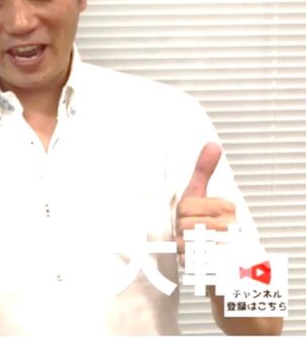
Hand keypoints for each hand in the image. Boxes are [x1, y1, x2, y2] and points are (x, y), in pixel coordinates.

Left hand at [176, 142, 235, 263]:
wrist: (223, 261)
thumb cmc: (207, 224)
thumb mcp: (202, 194)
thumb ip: (204, 170)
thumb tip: (213, 144)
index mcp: (226, 207)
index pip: (185, 206)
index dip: (182, 213)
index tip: (194, 216)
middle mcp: (230, 227)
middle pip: (184, 224)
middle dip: (182, 229)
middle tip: (193, 232)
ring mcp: (227, 248)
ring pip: (185, 242)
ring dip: (184, 245)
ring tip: (195, 244)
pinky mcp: (221, 267)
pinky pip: (190, 261)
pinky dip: (188, 261)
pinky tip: (197, 258)